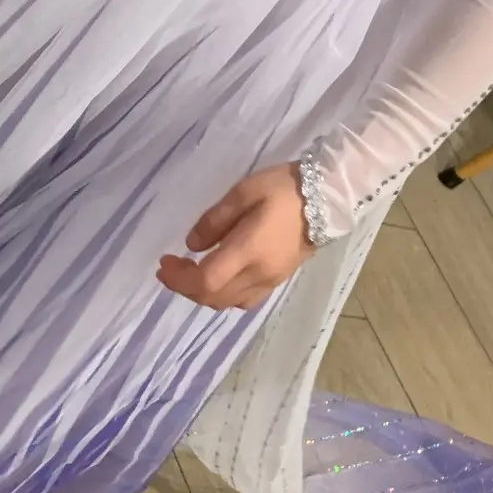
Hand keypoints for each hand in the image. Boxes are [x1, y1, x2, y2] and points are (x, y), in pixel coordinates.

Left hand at [158, 165, 315, 311]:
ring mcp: (270, 281)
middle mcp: (259, 273)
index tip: (163, 262)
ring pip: (227, 303)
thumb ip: (214, 219)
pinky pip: (244, 301)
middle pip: (213, 297)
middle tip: (170, 267)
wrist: (328, 197)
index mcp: (249, 251)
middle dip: (184, 287)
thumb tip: (191, 245)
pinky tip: (218, 279)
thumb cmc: (284, 189)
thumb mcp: (243, 191)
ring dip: (202, 294)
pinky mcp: (278, 281)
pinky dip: (223, 296)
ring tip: (189, 273)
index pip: (206, 281)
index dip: (179, 278)